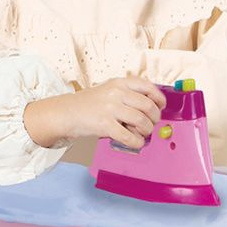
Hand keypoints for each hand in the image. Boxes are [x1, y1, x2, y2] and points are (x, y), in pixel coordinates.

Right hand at [24, 77, 166, 149]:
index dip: (159, 98)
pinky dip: (137, 142)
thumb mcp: (108, 90)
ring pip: (141, 121)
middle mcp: (117, 93)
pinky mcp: (104, 125)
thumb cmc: (88, 104)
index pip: (148, 87)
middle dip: (155, 118)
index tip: (161, 106)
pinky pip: (129, 137)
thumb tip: (150, 109)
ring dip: (146, 130)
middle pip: (148, 106)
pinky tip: (136, 143)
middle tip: (152, 124)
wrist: (66, 112)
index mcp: (119, 82)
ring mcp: (110, 109)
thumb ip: (127, 95)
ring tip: (142, 134)